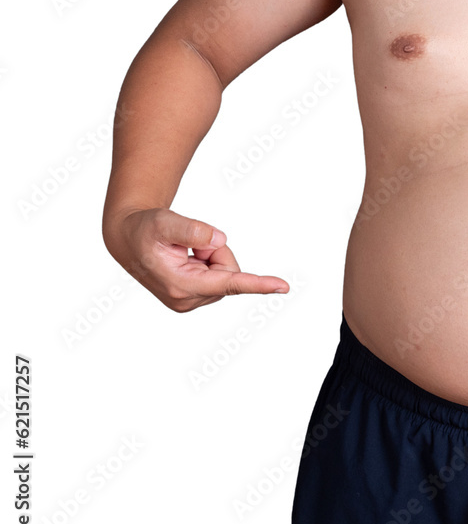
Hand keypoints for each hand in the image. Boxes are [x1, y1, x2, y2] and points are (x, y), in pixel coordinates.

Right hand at [105, 207, 288, 312]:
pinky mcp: (195, 298)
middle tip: (190, 244)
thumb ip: (191, 229)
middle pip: (230, 271)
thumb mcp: (163, 221)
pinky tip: (186, 259)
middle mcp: (188, 300)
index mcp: (181, 285)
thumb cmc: (145, 229)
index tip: (283, 286)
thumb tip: (219, 240)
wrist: (129, 240)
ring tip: (183, 251)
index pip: (229, 282)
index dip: (258, 284)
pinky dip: (208, 262)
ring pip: (225, 273)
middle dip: (217, 252)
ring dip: (210, 256)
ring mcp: (191, 302)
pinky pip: (219, 275)